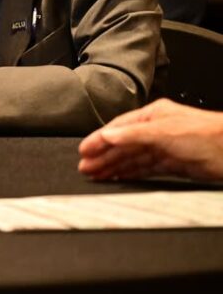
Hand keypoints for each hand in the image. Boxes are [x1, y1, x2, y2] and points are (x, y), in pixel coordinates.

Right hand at [78, 98, 222, 180]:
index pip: (118, 128)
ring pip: (133, 158)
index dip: (99, 140)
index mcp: (153, 116)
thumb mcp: (163, 132)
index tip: (84, 151)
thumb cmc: (209, 135)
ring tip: (96, 174)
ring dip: (114, 166)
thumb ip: (133, 134)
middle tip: (86, 167)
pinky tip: (119, 177)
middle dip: (103, 156)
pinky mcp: (175, 164)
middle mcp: (157, 130)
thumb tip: (107, 136)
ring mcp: (166, 147)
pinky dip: (130, 173)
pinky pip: (145, 169)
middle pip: (123, 145)